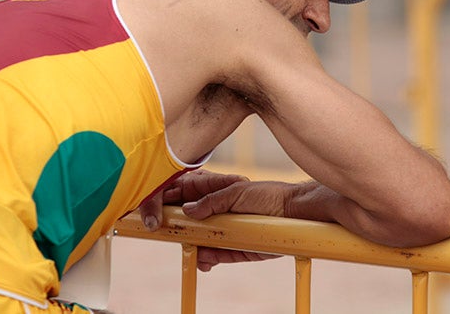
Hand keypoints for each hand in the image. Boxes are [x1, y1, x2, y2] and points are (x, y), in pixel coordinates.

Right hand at [134, 170, 282, 270]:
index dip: (167, 199)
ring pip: (197, 239)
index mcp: (215, 189)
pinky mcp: (234, 247)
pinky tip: (203, 260)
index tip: (155, 209)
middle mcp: (216, 209)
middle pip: (186, 218)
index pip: (183, 192)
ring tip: (189, 250)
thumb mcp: (238, 193)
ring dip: (191, 245)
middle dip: (174, 225)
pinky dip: (207, 258)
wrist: (295, 215)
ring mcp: (223, 229)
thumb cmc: (269, 196)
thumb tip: (188, 210)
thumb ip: (212, 200)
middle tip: (164, 231)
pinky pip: (214, 254)